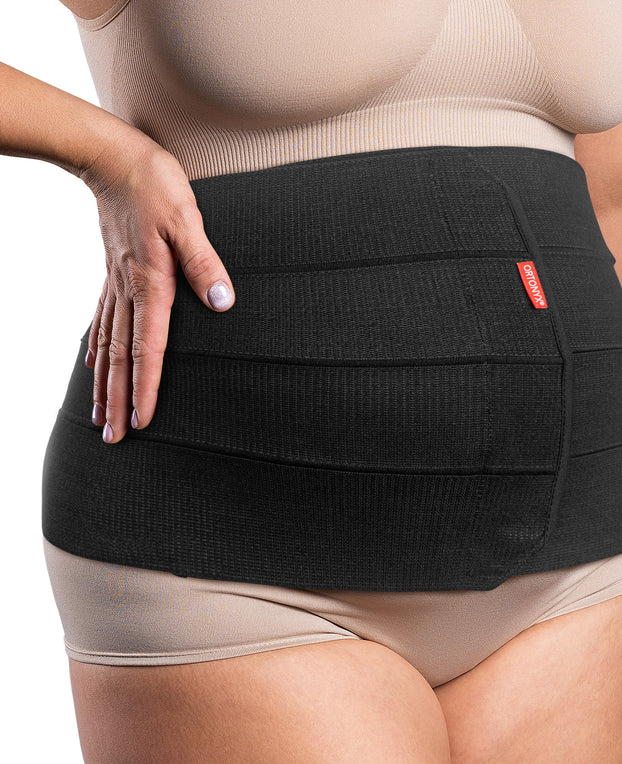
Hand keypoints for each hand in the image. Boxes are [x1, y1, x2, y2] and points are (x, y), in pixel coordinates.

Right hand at [79, 140, 234, 443]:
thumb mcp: (189, 222)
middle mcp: (128, 292)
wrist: (113, 160)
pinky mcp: (112, 276)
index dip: (147, 387)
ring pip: (107, 346)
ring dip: (104, 385)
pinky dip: (95, 350)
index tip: (143, 421)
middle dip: (118, 401)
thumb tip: (223, 303)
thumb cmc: (156, 188)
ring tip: (99, 418)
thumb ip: (206, 264)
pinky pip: (100, 322)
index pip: (149, 347)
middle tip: (114, 439)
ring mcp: (115, 285)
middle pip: (122, 358)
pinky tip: (92, 366)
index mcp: (151, 284)